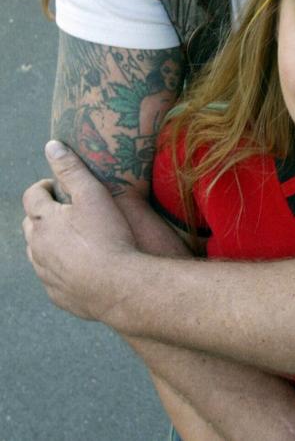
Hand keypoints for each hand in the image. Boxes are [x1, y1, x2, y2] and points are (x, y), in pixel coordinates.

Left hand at [22, 140, 138, 319]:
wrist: (117, 286)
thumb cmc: (107, 236)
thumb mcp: (92, 194)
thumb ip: (71, 169)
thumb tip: (52, 146)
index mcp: (43, 221)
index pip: (32, 196)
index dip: (44, 187)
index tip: (57, 186)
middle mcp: (37, 248)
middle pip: (31, 225)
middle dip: (43, 214)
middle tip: (66, 210)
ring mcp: (45, 274)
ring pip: (38, 253)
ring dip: (49, 242)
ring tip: (73, 238)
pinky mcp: (57, 294)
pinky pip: (52, 277)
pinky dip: (60, 267)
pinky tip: (80, 266)